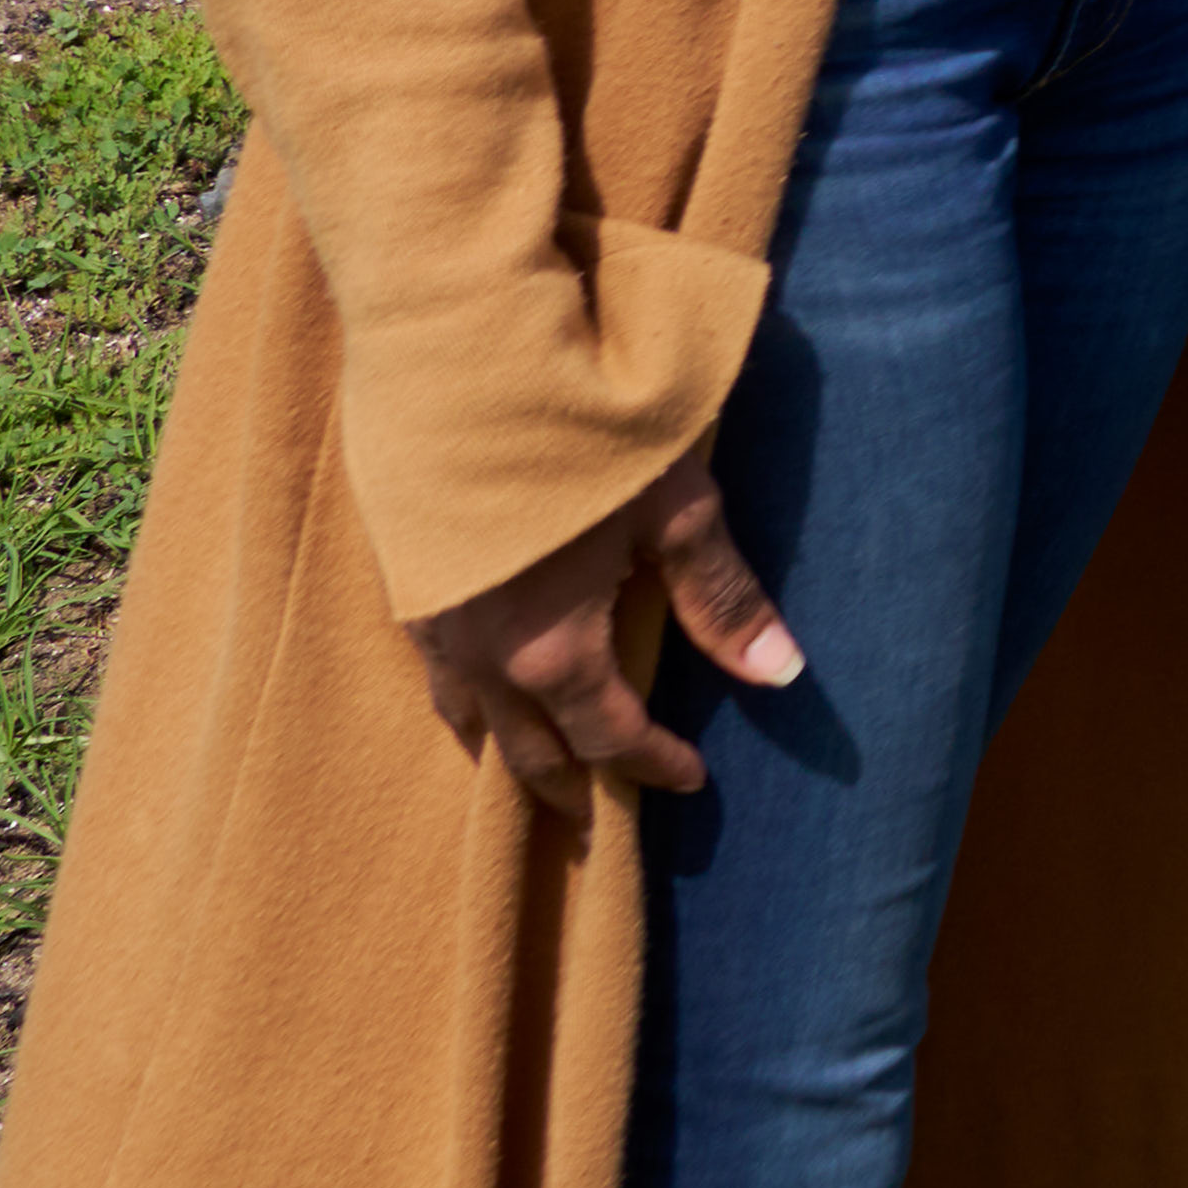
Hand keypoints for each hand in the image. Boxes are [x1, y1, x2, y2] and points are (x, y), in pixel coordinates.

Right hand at [406, 448, 792, 819]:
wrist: (463, 364)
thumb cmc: (585, 432)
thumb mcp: (674, 509)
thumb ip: (722, 598)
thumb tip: (782, 675)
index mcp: (551, 651)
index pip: (609, 738)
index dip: (653, 765)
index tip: (690, 780)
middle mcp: (481, 658)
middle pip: (528, 751)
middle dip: (572, 790)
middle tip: (599, 823)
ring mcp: (433, 627)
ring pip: (468, 720)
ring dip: (509, 753)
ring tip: (540, 772)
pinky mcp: (405, 587)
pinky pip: (436, 675)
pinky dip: (467, 704)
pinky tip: (484, 690)